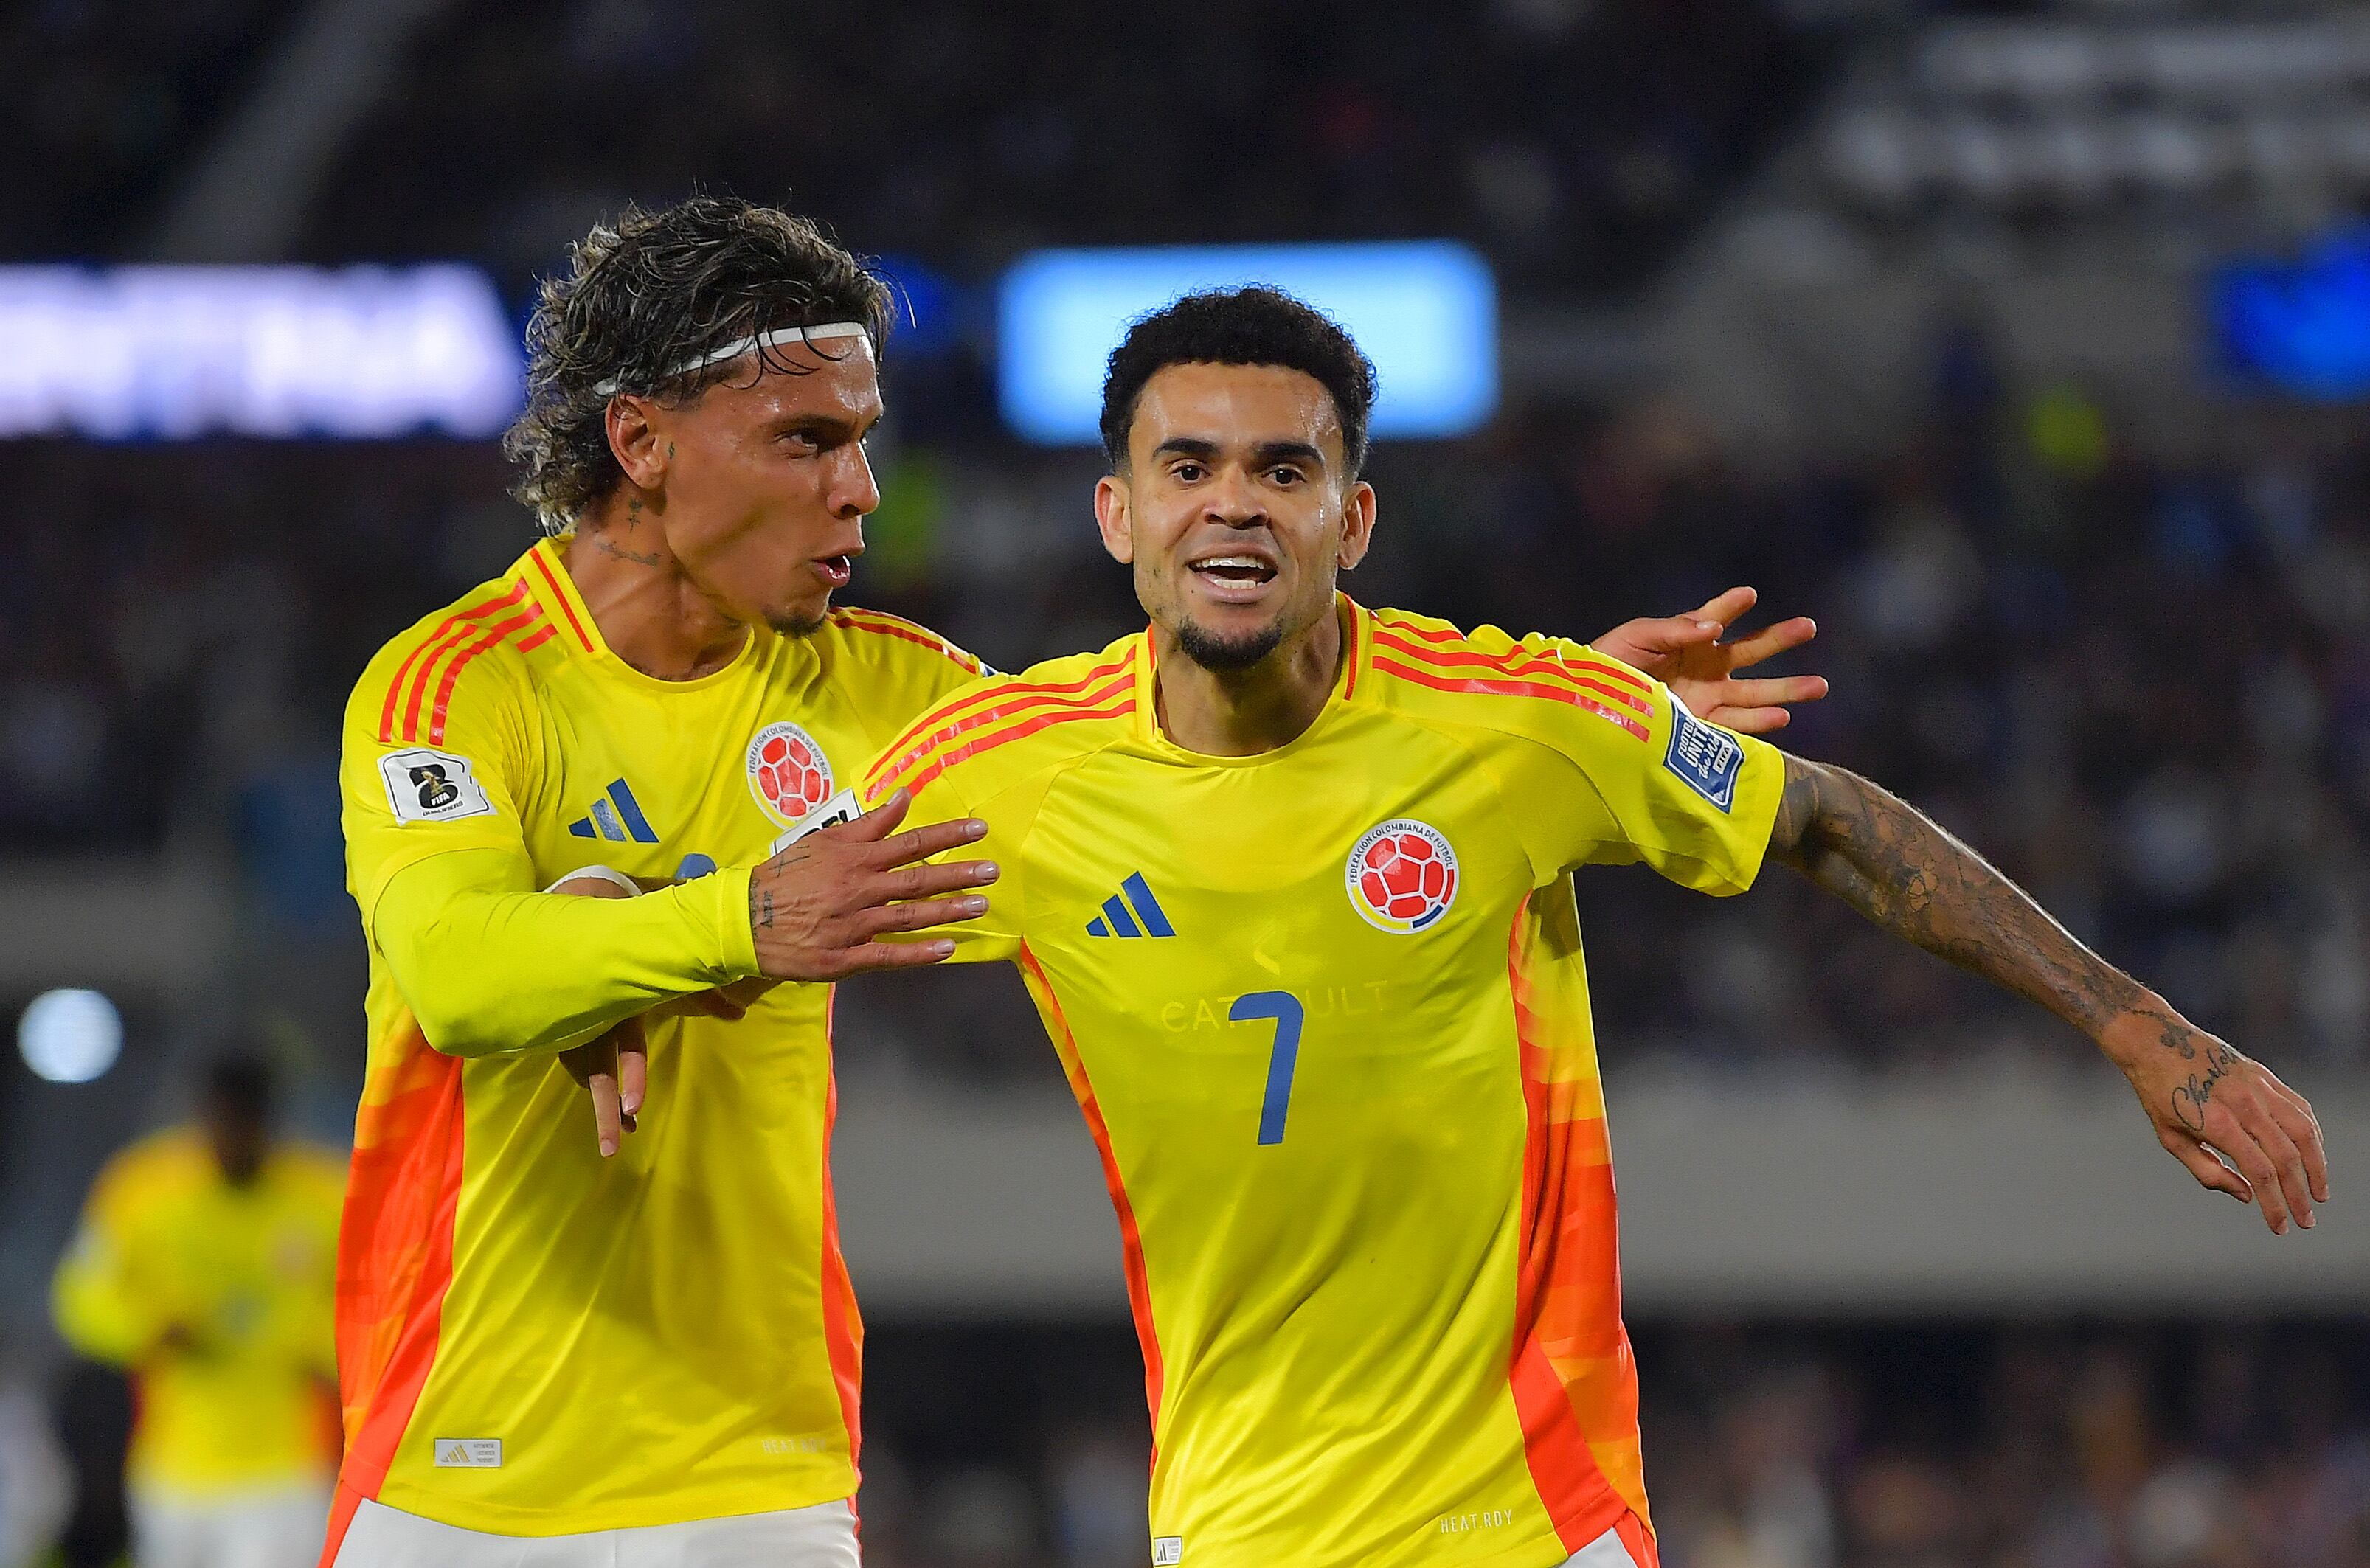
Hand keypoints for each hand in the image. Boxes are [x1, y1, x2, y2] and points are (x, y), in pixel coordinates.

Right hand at [546, 878, 782, 1157]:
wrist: (589, 906)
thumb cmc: (637, 937)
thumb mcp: (671, 964)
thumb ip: (705, 992)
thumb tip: (741, 1014)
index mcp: (620, 997)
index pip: (625, 1043)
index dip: (632, 1074)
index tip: (634, 1108)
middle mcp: (593, 1014)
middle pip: (595, 1071)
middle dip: (604, 1110)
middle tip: (614, 1147)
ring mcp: (575, 1022)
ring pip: (584, 1071)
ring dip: (599, 1106)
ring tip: (613, 1142)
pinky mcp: (565, 1026)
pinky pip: (575, 1060)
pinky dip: (590, 1084)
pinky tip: (606, 1108)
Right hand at [746, 789, 995, 981]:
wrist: (744, 918)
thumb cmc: (787, 876)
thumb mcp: (823, 841)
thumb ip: (867, 824)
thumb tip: (902, 797)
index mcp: (855, 859)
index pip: (910, 843)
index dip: (947, 836)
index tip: (979, 829)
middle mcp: (860, 889)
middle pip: (917, 880)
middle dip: (958, 875)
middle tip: (993, 871)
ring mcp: (854, 925)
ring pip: (909, 917)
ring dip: (948, 911)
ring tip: (981, 905)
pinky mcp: (845, 957)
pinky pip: (888, 955)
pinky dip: (919, 953)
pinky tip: (947, 949)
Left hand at [1593, 586, 1826, 733]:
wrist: (1593, 710)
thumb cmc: (1609, 667)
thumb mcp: (1634, 639)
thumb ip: (1671, 629)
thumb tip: (1714, 627)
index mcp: (1689, 639)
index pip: (1715, 616)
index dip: (1731, 605)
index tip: (1748, 594)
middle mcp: (1706, 667)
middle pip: (1751, 651)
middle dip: (1780, 640)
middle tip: (1809, 626)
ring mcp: (1707, 697)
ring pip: (1755, 692)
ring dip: (1787, 689)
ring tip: (1819, 685)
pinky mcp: (1703, 727)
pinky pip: (1737, 724)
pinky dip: (1760, 722)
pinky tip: (1782, 717)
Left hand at [2104, 1007, 2330, 1234]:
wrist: (2156, 1042)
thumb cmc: (2158, 1094)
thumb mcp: (2171, 1138)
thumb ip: (2208, 1171)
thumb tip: (2248, 1196)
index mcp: (2217, 1123)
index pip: (2260, 1172)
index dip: (2274, 1204)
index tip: (2281, 1227)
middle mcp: (2244, 1104)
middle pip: (2286, 1157)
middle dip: (2299, 1194)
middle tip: (2306, 1221)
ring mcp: (2258, 1086)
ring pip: (2303, 1131)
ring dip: (2317, 1166)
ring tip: (2319, 1193)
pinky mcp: (2265, 1075)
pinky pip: (2299, 1108)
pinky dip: (2312, 1135)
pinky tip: (2313, 1156)